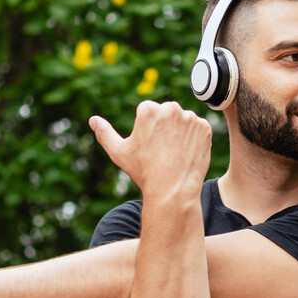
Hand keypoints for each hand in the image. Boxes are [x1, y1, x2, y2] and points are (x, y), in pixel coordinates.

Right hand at [89, 101, 210, 198]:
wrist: (173, 189)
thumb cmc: (143, 171)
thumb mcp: (119, 152)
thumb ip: (105, 133)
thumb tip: (93, 120)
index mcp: (148, 110)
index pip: (147, 112)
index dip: (147, 130)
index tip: (149, 146)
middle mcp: (170, 108)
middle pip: (166, 114)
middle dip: (164, 128)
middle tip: (162, 151)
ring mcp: (190, 118)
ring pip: (182, 121)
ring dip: (180, 132)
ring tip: (174, 154)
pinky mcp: (205, 128)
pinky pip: (198, 129)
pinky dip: (194, 139)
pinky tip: (186, 153)